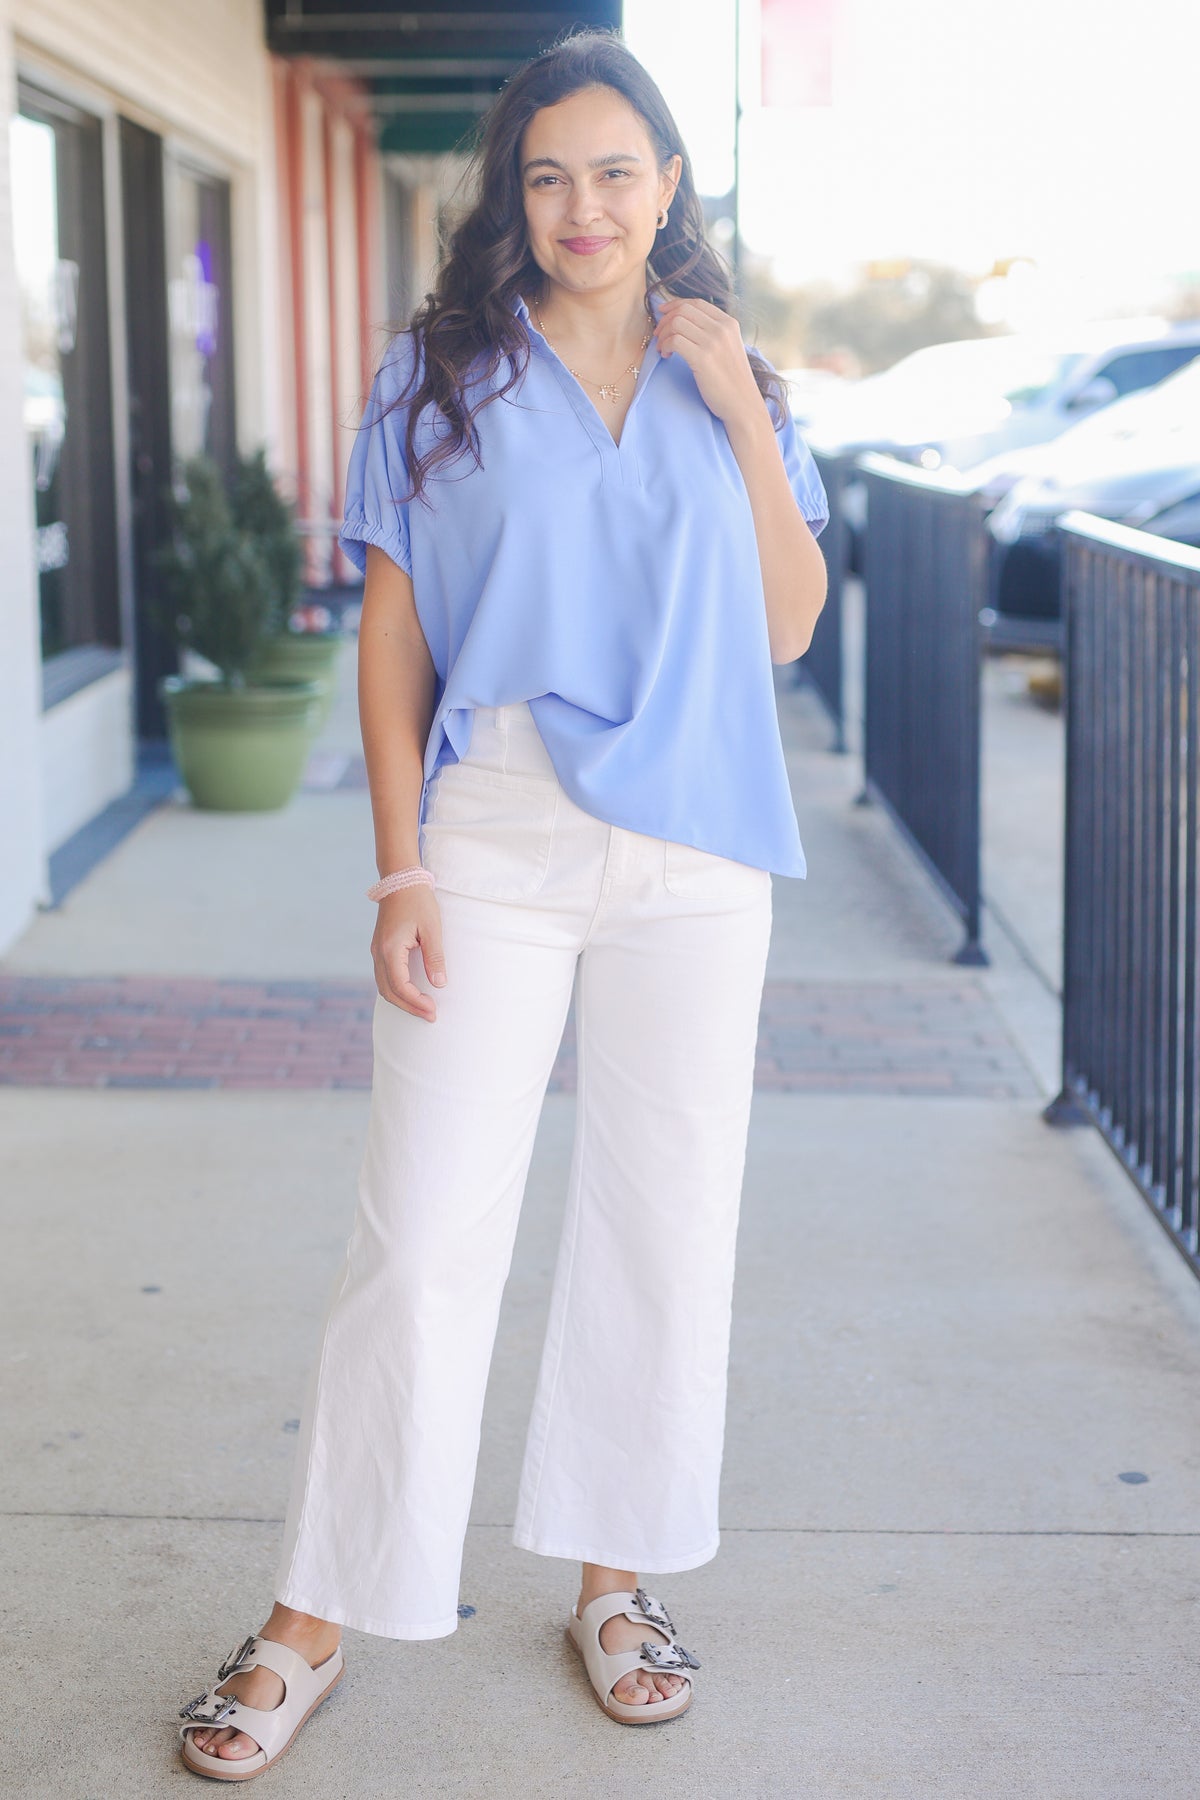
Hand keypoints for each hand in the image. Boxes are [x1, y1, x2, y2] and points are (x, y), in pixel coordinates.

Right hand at [371, 888, 445, 1021]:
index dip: (416, 1002)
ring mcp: (377, 950)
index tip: (433, 1010)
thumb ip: (435, 957)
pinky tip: (411, 993)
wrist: (400, 880)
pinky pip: (384, 976)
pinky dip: (396, 989)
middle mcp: (378, 953)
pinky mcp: (380, 948)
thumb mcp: (432, 928)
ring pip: (383, 986)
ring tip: (422, 1008)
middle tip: (430, 1016)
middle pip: (388, 991)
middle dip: (409, 1007)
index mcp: (390, 949)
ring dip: (401, 1000)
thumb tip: (439, 984)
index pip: (400, 986)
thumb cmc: (418, 901)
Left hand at [653, 297, 764, 429]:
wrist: (743, 404)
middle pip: (684, 310)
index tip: (663, 312)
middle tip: (658, 335)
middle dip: (665, 320)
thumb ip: (714, 333)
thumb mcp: (729, 348)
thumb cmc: (733, 381)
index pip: (696, 303)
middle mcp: (722, 329)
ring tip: (663, 348)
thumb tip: (685, 322)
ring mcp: (713, 342)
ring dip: (663, 334)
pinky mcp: (703, 358)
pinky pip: (675, 340)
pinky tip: (666, 356)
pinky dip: (665, 345)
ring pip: (676, 323)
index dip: (675, 304)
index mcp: (729, 323)